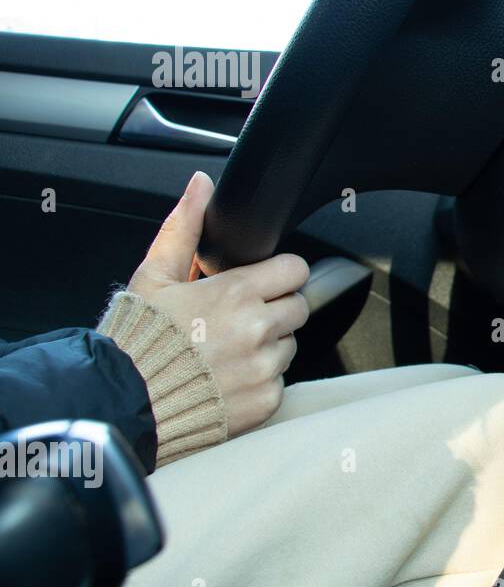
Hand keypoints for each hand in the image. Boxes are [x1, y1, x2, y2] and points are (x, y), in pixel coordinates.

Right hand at [128, 171, 310, 434]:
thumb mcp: (154, 276)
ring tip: (225, 351)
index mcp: (236, 292)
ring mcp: (264, 367)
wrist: (121, 402)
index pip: (295, 269)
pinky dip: (259, 380)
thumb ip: (184, 227)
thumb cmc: (135, 338)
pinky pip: (279, 382)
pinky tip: (226, 379)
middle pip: (298, 307)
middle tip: (238, 318)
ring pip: (290, 345)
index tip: (263, 282)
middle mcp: (257, 328)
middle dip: (275, 308)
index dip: (281, 274)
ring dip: (268, 346)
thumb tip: (201, 184)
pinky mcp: (265, 401)